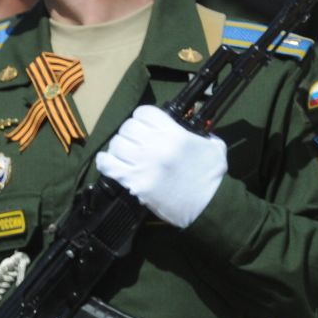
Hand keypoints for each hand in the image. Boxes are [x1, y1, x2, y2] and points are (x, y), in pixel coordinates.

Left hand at [95, 105, 226, 228]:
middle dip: (131, 132)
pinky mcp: (135, 182)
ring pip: (117, 144)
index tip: (145, 125)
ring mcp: (143, 164)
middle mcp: (156, 145)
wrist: (210, 206)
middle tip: (135, 141)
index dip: (143, 118)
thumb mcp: (213, 147)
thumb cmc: (212, 177)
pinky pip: (108, 165)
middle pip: (128, 127)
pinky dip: (105, 162)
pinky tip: (108, 161)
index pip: (145, 112)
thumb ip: (199, 133)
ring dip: (119, 147)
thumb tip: (188, 128)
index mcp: (175, 134)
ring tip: (125, 153)